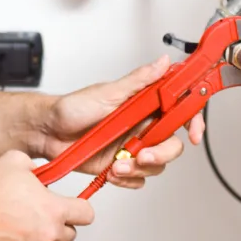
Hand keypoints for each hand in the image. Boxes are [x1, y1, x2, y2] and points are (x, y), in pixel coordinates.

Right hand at [0, 150, 94, 240]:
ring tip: (20, 226)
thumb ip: (36, 166)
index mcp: (53, 210)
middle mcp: (47, 235)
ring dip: (40, 239)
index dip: (80, 208)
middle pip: (69, 235)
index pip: (86, 214)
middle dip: (57, 224)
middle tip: (39, 214)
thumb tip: (39, 171)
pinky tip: (11, 237)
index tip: (73, 206)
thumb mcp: (15, 161)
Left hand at [40, 55, 204, 189]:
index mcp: (143, 104)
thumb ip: (139, 80)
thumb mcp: (107, 92)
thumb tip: (164, 62)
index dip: (193, 120)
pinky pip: (138, 179)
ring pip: (156, 164)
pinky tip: (111, 172)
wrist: (47, 132)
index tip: (193, 132)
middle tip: (143, 155)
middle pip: (172, 143)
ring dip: (139, 168)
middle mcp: (141, 126)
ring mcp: (131, 147)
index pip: (179, 110)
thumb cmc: (72, 108)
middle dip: (161, 153)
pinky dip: (127, 179)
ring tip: (117, 164)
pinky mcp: (120, 165)